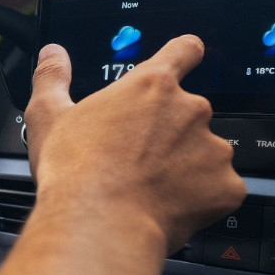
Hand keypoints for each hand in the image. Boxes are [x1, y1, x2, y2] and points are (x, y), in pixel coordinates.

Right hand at [24, 36, 244, 253]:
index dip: (185, 55)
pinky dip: (201, 198)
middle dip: (170, 133)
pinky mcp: (226, 187)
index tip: (184, 62)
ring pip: (206, 153)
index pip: (185, 51)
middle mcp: (190, 110)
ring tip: (151, 188)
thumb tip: (52, 54)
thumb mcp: (48, 116)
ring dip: (187, 166)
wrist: (99, 224)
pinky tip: (169, 206)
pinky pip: (219, 189)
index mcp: (151, 86)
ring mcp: (214, 149)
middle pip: (190, 112)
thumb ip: (53, 77)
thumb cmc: (75, 171)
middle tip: (139, 158)